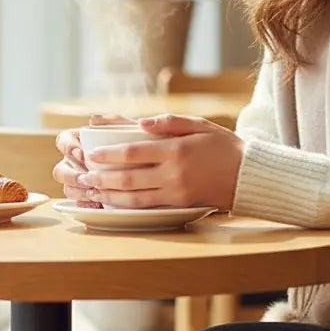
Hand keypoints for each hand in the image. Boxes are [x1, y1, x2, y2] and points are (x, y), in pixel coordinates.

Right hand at [52, 113, 132, 207]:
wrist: (153, 163)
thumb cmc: (138, 141)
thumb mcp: (129, 129)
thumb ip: (114, 120)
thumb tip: (92, 118)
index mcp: (79, 141)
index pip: (62, 140)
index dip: (68, 147)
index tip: (81, 153)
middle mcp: (74, 162)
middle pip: (59, 170)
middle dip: (70, 175)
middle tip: (86, 177)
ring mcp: (79, 181)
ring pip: (67, 188)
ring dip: (78, 191)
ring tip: (94, 192)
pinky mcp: (88, 197)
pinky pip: (78, 204)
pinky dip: (86, 205)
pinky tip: (99, 206)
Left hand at [77, 114, 244, 211]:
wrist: (246, 174)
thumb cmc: (222, 145)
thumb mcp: (199, 124)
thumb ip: (170, 122)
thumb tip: (142, 123)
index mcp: (176, 150)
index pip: (134, 152)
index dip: (110, 155)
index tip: (92, 154)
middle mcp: (173, 173)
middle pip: (129, 177)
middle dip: (102, 177)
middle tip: (83, 175)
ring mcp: (176, 192)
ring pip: (134, 197)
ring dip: (109, 195)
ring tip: (91, 191)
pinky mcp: (179, 205)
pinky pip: (147, 207)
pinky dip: (127, 206)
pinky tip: (114, 203)